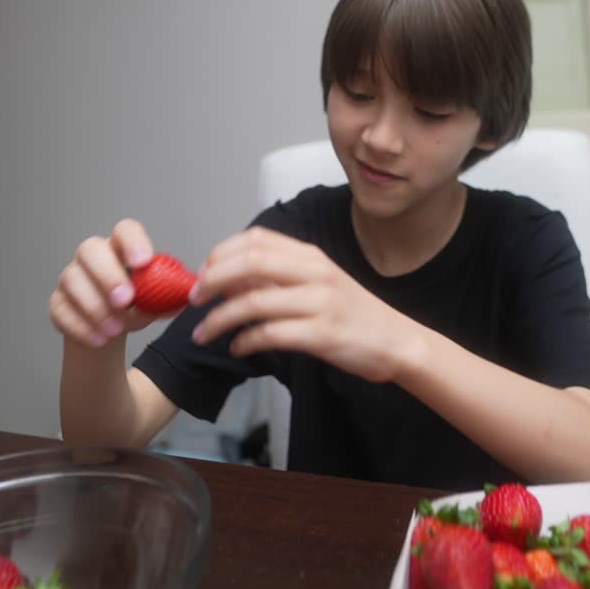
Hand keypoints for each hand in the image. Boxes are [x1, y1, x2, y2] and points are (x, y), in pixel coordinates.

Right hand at [50, 219, 158, 348]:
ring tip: (116, 330)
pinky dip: (80, 327)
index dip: (133, 242)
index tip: (144, 262)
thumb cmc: (135, 306)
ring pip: (72, 280)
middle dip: (108, 275)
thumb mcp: (155, 302)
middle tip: (126, 300)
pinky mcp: (57, 303)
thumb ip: (168, 297)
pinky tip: (99, 340)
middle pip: (90, 249)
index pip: (124, 230)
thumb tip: (187, 294)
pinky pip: (61, 310)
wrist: (109, 331)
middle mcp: (92, 257)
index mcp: (120, 248)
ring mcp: (71, 278)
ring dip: (95, 306)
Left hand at [189, 227, 414, 382]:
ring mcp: (320, 302)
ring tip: (203, 334)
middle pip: (250, 263)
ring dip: (219, 319)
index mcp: (310, 255)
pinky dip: (245, 342)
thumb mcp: (317, 283)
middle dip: (212, 281)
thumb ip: (277, 278)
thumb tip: (229, 279)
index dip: (221, 253)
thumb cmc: (351, 313)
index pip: (256, 240)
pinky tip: (237, 348)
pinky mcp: (323, 334)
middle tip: (193, 300)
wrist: (396, 340)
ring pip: (254, 302)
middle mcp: (314, 272)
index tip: (202, 273)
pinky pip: (270, 334)